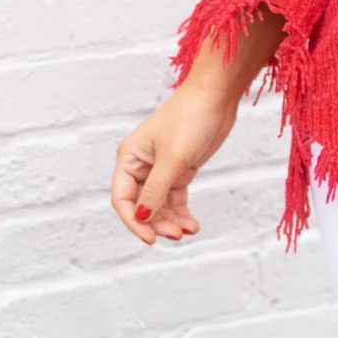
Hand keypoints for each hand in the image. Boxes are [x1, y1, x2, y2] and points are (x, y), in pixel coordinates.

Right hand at [111, 5, 285, 244]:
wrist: (216, 97)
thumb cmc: (190, 119)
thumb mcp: (173, 159)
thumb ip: (156, 190)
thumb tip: (142, 217)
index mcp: (129, 158)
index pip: (122, 198)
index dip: (133, 221)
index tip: (150, 239)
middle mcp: (140, 164)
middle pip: (141, 205)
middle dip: (156, 223)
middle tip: (176, 236)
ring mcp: (160, 168)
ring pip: (159, 205)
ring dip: (171, 221)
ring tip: (188, 231)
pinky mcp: (179, 169)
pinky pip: (175, 199)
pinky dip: (181, 212)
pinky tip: (192, 225)